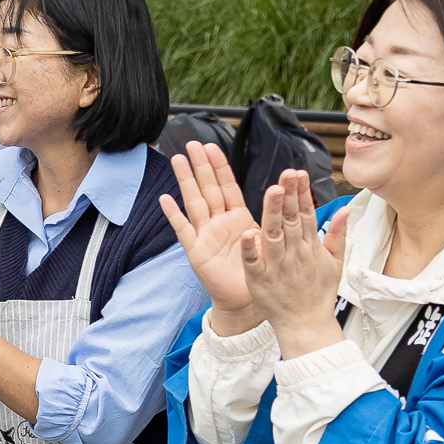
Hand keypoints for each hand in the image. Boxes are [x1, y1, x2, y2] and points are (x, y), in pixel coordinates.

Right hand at [157, 142, 259, 332]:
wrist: (247, 300)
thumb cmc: (258, 271)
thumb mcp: (267, 240)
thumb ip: (268, 218)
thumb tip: (278, 195)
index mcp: (237, 217)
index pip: (227, 186)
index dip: (219, 166)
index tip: (211, 146)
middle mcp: (219, 222)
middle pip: (208, 188)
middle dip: (200, 166)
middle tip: (192, 143)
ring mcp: (205, 235)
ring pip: (194, 202)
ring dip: (186, 181)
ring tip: (177, 160)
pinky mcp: (196, 252)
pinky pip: (183, 231)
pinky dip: (174, 215)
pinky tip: (165, 199)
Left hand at [240, 169, 348, 356]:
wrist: (306, 325)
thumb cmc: (317, 294)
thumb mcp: (335, 263)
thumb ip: (337, 234)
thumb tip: (345, 209)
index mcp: (309, 246)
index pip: (305, 213)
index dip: (302, 193)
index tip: (298, 173)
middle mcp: (294, 253)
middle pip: (290, 219)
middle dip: (289, 195)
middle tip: (287, 174)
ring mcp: (276, 266)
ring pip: (273, 234)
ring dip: (272, 213)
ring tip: (272, 191)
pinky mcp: (260, 279)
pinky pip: (253, 262)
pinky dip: (251, 248)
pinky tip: (248, 232)